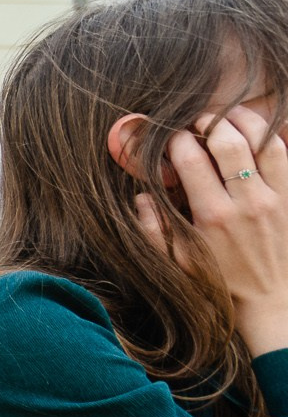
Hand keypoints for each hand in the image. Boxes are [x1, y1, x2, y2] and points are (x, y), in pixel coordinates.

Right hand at [141, 107, 287, 354]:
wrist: (273, 301)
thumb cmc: (221, 282)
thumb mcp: (177, 263)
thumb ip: (153, 230)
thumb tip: (142, 197)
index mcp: (211, 216)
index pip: (190, 159)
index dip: (176, 140)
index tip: (171, 138)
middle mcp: (246, 203)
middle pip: (228, 142)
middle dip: (209, 122)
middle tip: (199, 120)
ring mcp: (276, 199)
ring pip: (265, 141)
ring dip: (246, 121)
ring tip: (231, 116)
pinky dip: (276, 138)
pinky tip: (261, 133)